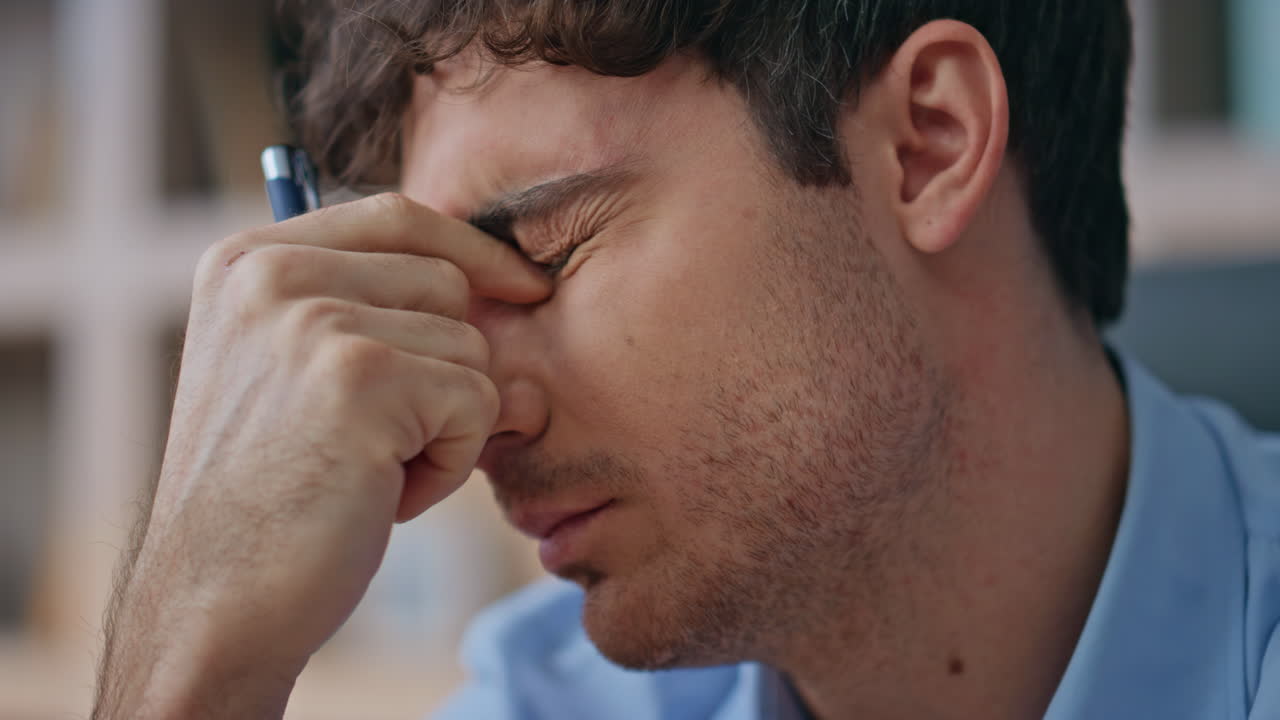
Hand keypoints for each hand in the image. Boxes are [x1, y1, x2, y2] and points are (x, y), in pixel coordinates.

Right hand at [93, 193, 551, 718]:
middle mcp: (270, 274)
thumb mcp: (315, 382)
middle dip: (446, 369)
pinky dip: (452, 462)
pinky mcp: (363, 376)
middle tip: (382, 442)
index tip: (522, 285)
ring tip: (371, 472)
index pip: (396, 217)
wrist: (215, 603)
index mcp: (246, 262)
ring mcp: (313, 320)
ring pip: (471, 346)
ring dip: (447, 424)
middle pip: (447, 281)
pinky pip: (479, 400)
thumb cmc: (275, 502)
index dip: (471, 250)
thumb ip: (400, 324)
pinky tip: (385, 495)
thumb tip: (535, 300)